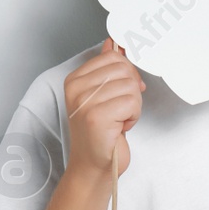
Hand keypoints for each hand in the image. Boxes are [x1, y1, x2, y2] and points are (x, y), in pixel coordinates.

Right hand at [63, 38, 143, 178]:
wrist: (94, 166)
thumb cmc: (101, 133)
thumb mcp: (102, 95)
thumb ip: (107, 69)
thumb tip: (113, 43)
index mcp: (75, 80)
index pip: (113, 57)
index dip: (127, 74)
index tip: (121, 93)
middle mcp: (76, 89)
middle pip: (124, 69)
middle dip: (131, 91)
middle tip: (120, 110)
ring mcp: (85, 102)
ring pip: (131, 86)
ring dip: (133, 106)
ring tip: (118, 120)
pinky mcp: (97, 117)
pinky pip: (132, 102)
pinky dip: (133, 117)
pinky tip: (120, 127)